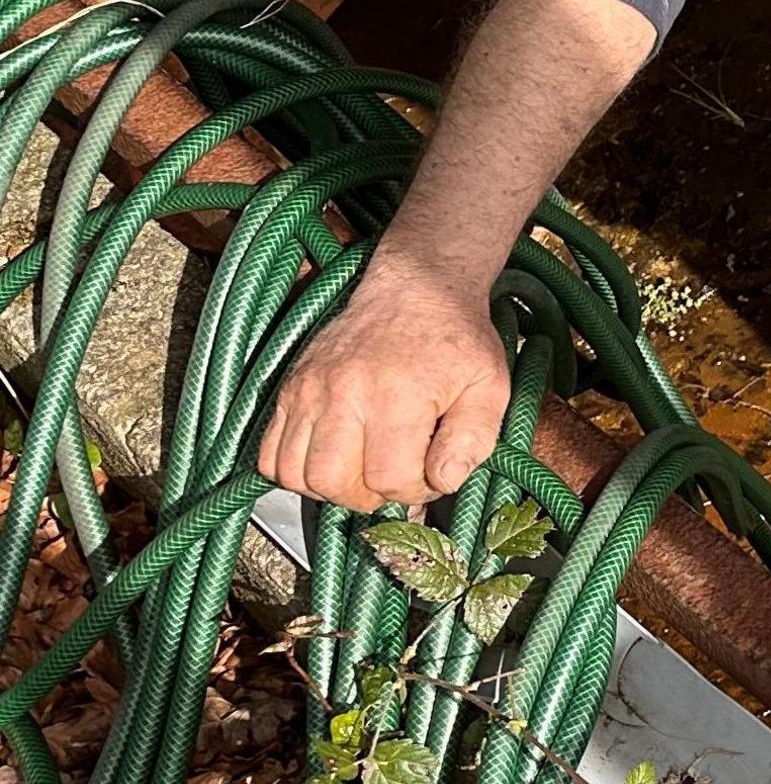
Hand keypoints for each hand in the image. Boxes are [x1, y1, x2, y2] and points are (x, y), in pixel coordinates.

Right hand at [258, 253, 511, 512]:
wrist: (415, 288)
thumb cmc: (455, 338)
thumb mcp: (489, 386)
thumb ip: (472, 440)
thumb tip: (443, 482)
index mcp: (396, 395)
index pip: (389, 478)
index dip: (415, 491)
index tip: (431, 473)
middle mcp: (342, 393)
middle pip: (335, 482)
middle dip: (370, 495)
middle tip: (395, 476)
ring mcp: (308, 391)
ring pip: (295, 474)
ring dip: (330, 488)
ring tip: (363, 470)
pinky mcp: (289, 389)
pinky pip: (269, 454)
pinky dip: (295, 470)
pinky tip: (332, 458)